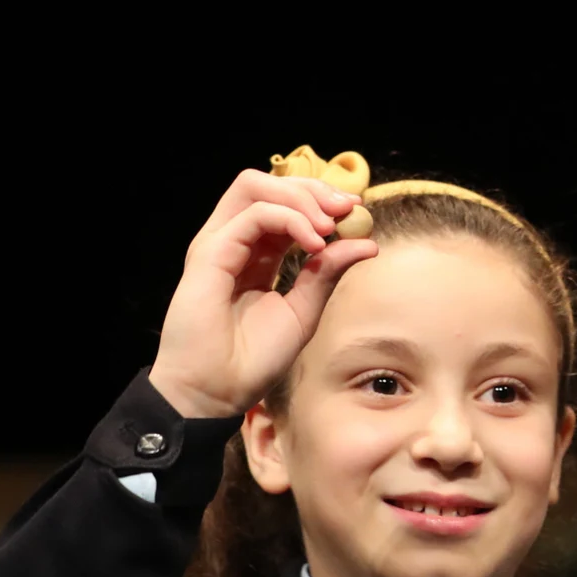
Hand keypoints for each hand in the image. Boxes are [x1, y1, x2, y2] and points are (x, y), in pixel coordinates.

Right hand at [147, 170, 379, 418]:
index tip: (357, 211)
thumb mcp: (304, 310)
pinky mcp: (210, 254)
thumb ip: (328, 273)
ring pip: (255, 187)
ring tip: (329, 225)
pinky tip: (314, 243)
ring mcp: (220, 245)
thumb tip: (366, 241)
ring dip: (300, 197)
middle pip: (270, 185)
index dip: (321, 200)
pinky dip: (290, 219)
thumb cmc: (253, 359)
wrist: (217, 391)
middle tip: (349, 208)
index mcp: (257, 254)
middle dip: (314, 189)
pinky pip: (253, 215)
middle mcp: (236, 242)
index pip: (285, 204)